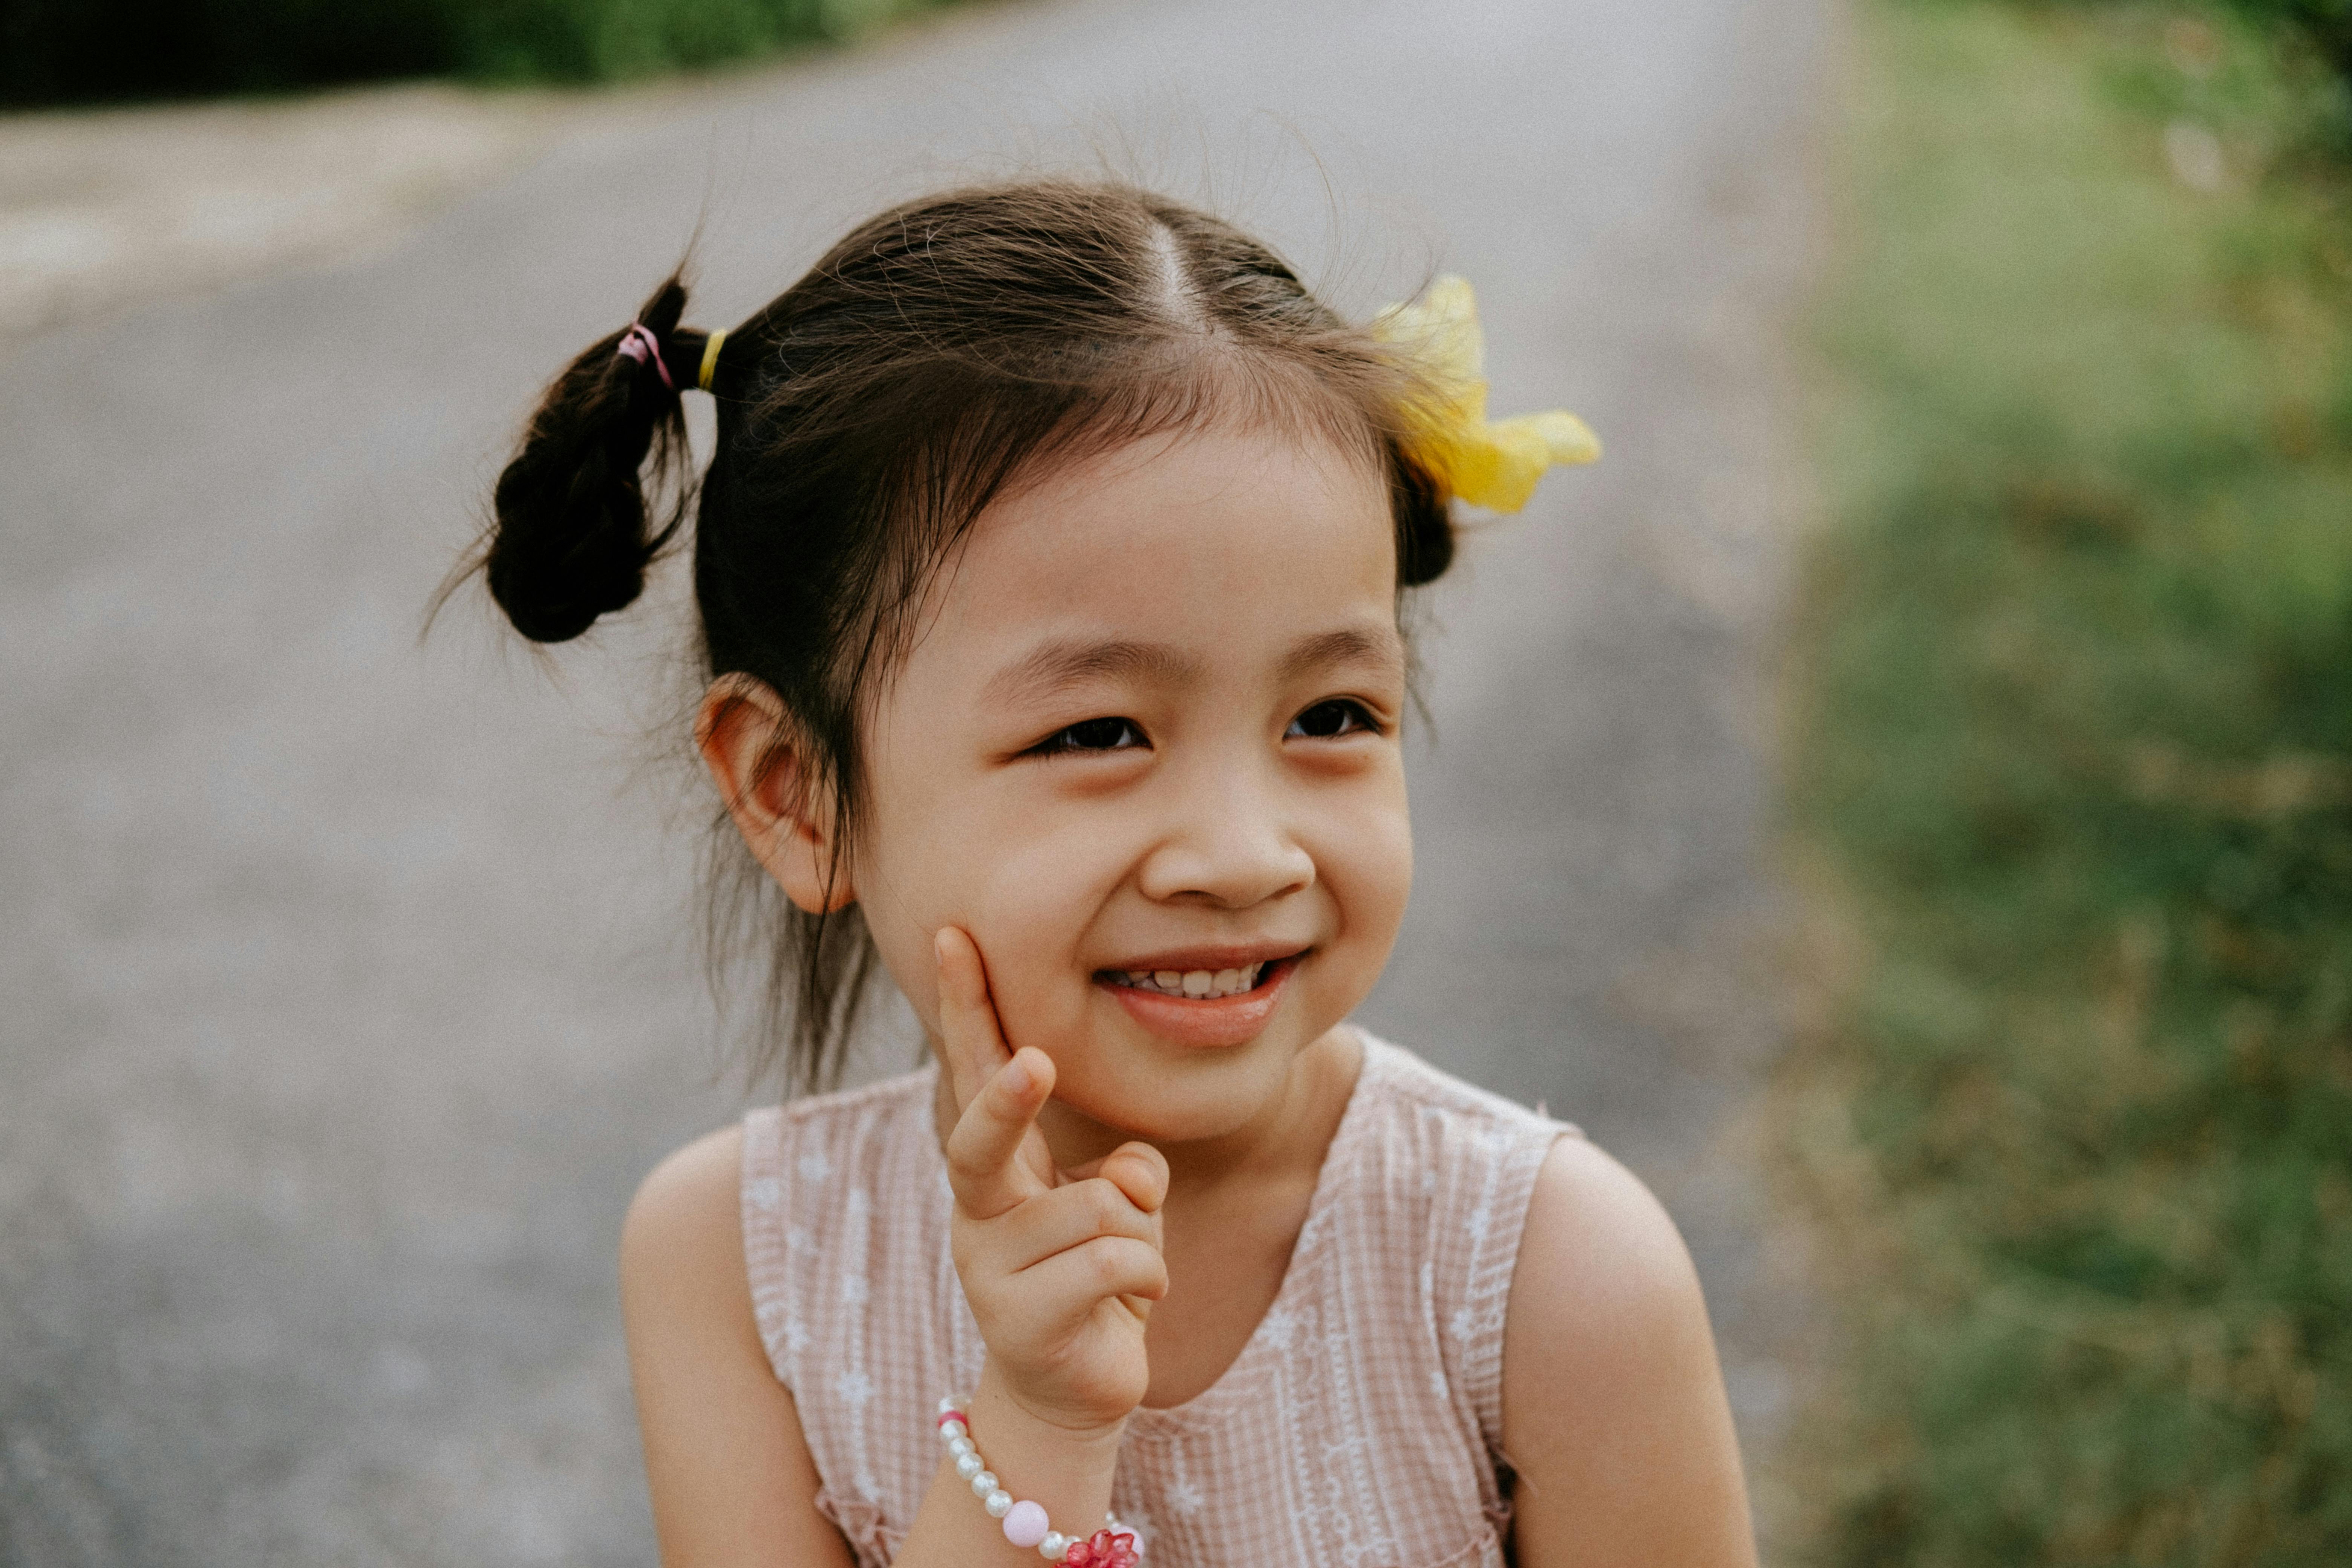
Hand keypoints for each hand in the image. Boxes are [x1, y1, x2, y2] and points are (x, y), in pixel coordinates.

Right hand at [935, 927, 1167, 1435]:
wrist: (1074, 1386)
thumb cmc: (1099, 1272)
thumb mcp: (1122, 1204)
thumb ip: (1127, 1171)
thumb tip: (1127, 1176)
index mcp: (999, 1167)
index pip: (975, 1071)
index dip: (965, 1006)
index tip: (957, 938)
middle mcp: (979, 1209)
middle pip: (979, 1137)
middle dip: (1007, 1098)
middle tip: (1037, 1063)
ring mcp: (990, 1267)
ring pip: (1099, 1207)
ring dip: (1144, 1234)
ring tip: (1129, 1271)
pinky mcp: (1020, 1322)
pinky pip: (1119, 1263)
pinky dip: (1151, 1276)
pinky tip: (1134, 1305)